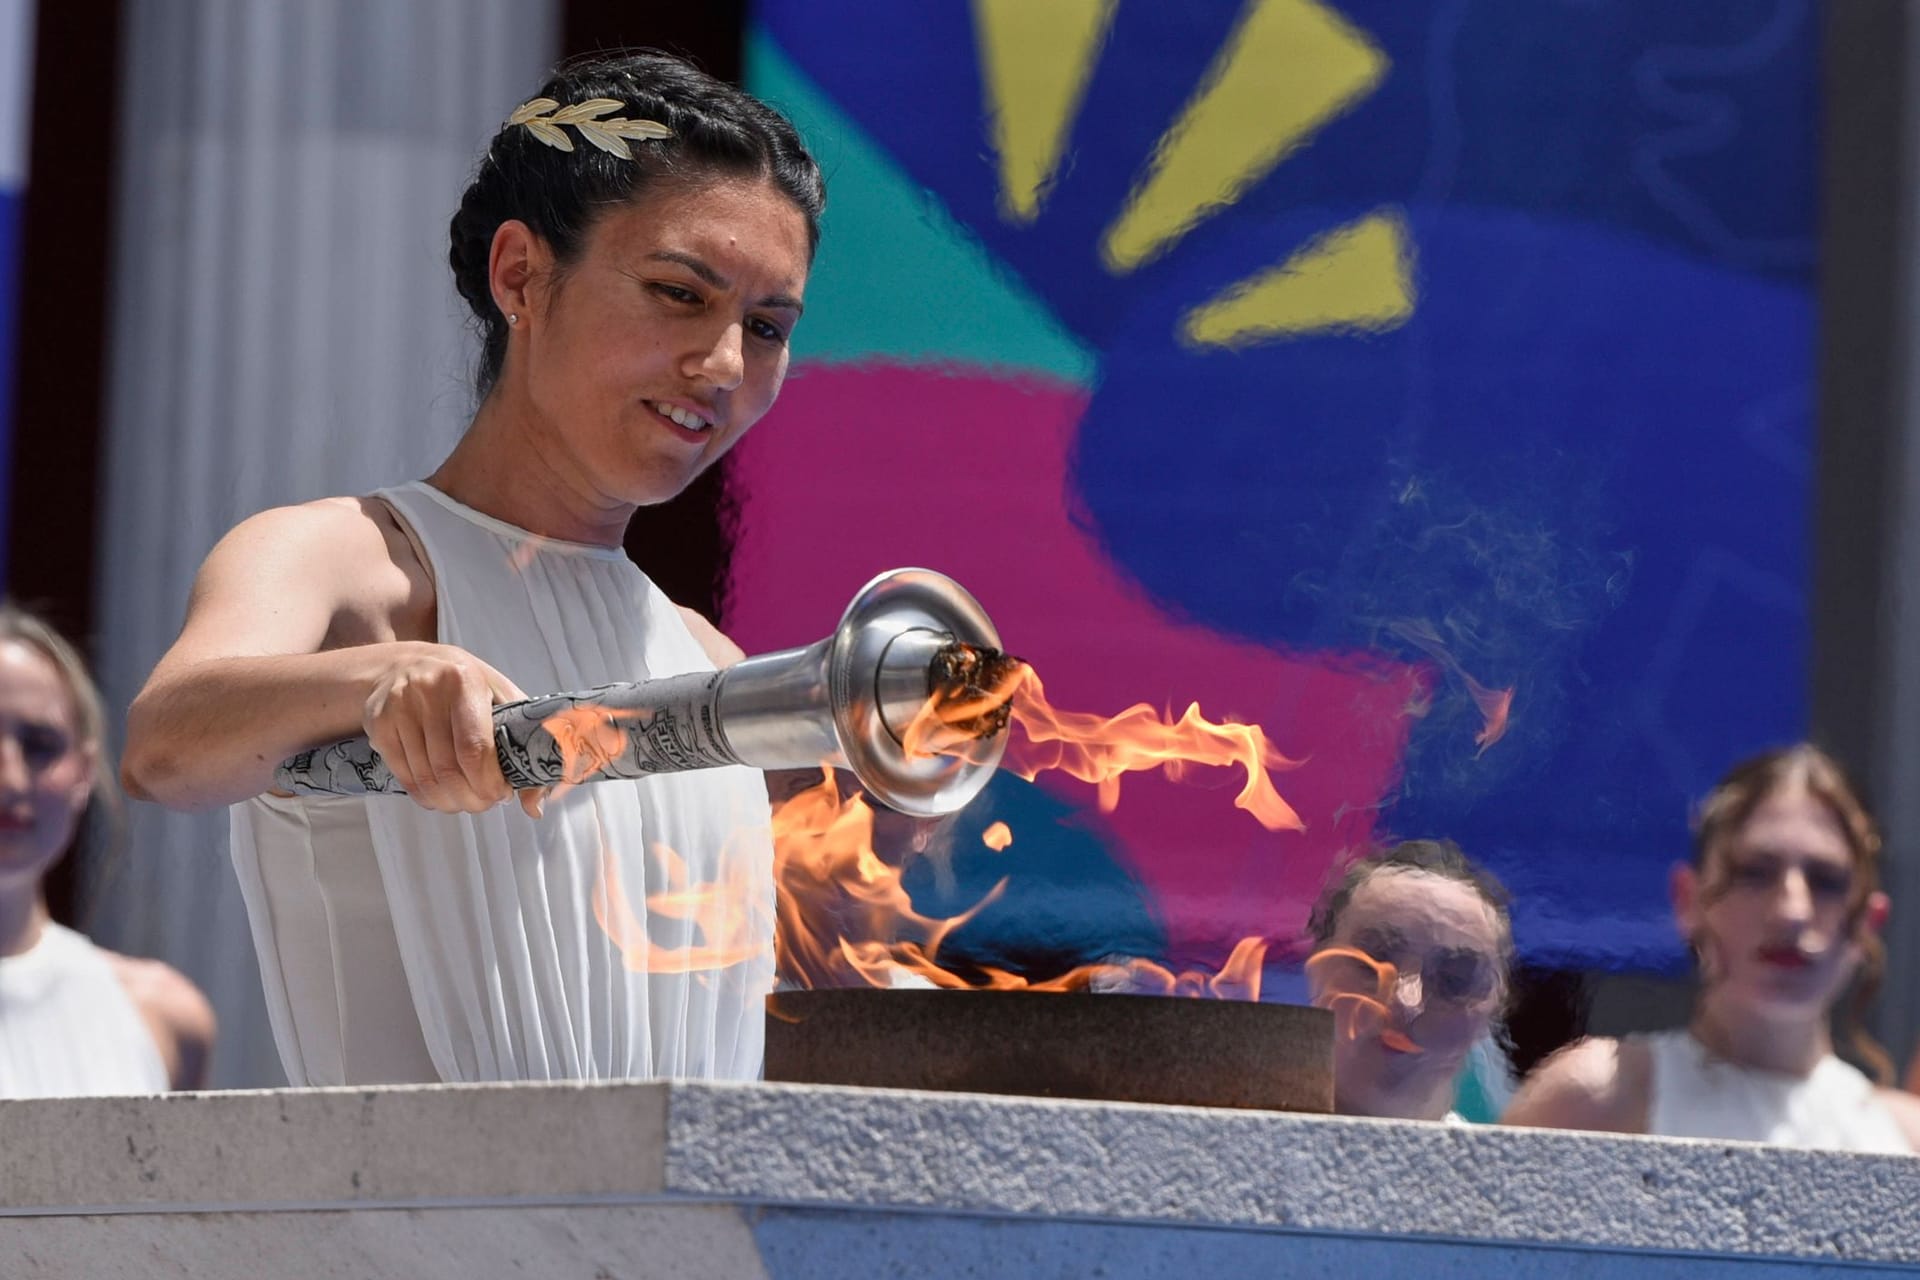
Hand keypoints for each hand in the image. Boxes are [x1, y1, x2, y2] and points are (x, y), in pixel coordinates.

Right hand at [361, 643, 543, 815]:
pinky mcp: (379, 725)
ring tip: (465, 800)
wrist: (404, 663)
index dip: (489, 782)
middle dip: (472, 798)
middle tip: (484, 802)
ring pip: (425, 779)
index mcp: (464, 681)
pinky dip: (426, 796)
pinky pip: (404, 777)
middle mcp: (427, 691)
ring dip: (450, 801)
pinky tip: (440, 794)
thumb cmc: (461, 683)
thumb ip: (524, 740)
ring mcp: (398, 708)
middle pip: (449, 770)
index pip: (475, 748)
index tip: (501, 793)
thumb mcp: (499, 695)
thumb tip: (535, 803)